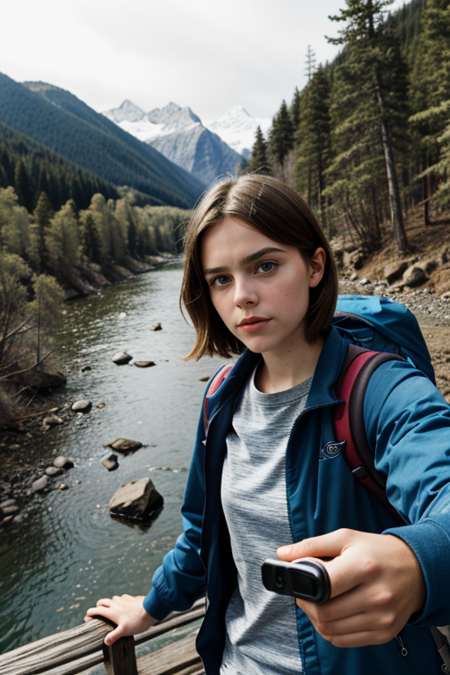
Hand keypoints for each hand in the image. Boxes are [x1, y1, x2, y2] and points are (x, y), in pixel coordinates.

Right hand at [84, 594, 156, 645]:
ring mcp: (124, 600)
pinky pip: (122, 597)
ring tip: (110, 608)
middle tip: (96, 610)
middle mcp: (116, 604)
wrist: (150, 609)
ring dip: (109, 602)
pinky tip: (123, 604)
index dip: (90, 613)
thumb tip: (105, 641)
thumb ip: (114, 636)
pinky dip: (120, 600)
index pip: (97, 610)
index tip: (87, 616)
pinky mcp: (131, 598)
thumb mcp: (124, 631)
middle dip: (98, 605)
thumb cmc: (137, 621)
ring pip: (113, 598)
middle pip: (103, 601)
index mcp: (112, 612)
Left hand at [277, 528, 425, 647]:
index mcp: (364, 566)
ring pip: (331, 630)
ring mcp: (382, 618)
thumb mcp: (345, 538)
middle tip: (306, 594)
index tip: (298, 582)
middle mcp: (376, 595)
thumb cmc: (377, 551)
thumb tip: (283, 554)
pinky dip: (331, 631)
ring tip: (319, 603)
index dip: (303, 587)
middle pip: (324, 613)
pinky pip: (344, 641)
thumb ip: (311, 546)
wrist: (417, 569)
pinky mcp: (384, 633)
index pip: (323, 586)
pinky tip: (333, 615)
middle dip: (307, 604)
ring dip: (316, 619)